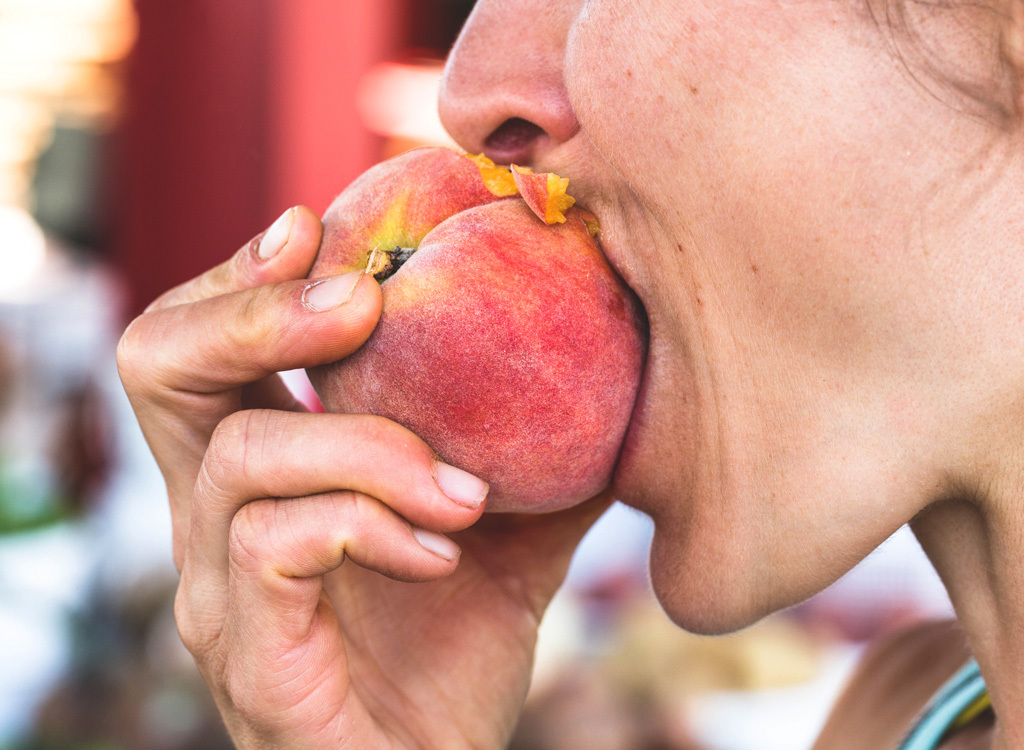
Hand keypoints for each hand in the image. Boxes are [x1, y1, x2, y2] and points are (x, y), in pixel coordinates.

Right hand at [117, 207, 609, 748]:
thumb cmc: (450, 652)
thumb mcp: (504, 533)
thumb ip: (534, 454)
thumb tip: (614, 366)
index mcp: (263, 473)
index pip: (202, 343)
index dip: (245, 275)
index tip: (320, 227)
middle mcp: (215, 518)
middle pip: (161, 366)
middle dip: (251, 308)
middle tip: (356, 300)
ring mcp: (218, 589)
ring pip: (241, 455)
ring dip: (369, 448)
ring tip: (464, 490)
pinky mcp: (248, 653)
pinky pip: (277, 546)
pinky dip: (371, 524)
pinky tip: (443, 552)